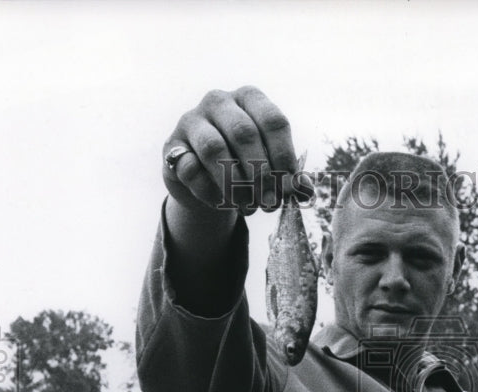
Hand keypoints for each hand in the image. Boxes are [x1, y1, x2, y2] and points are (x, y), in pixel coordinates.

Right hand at [162, 85, 310, 216]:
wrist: (204, 181)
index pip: (273, 121)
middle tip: (269, 204)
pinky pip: (191, 170)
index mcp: (250, 99)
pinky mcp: (172, 147)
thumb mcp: (270, 167)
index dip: (284, 157)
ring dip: (235, 185)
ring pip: (214, 149)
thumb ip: (289, 177)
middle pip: (244, 133)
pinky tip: (223, 204)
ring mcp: (191, 121)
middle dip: (261, 174)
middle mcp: (219, 102)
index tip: (289, 189)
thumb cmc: (245, 166)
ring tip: (249, 208)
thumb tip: (306, 191)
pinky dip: (210, 193)